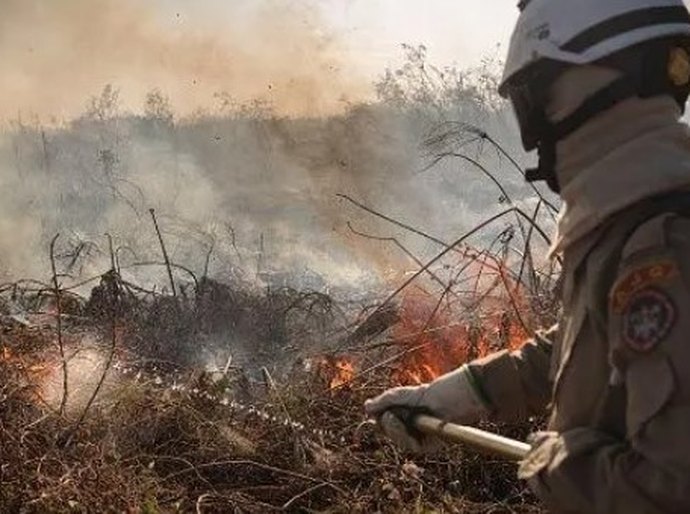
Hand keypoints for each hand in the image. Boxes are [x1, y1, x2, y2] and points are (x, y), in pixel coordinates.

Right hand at [364, 366, 487, 451]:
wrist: (461, 396)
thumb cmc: (438, 391)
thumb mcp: (407, 394)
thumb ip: (386, 401)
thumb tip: (366, 408)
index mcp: (409, 413)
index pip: (387, 422)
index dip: (380, 420)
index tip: (374, 412)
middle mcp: (414, 426)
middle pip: (390, 433)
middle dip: (385, 425)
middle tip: (388, 415)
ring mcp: (422, 436)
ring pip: (399, 441)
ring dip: (393, 431)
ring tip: (394, 418)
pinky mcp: (431, 445)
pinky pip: (411, 446)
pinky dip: (403, 437)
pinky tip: (403, 426)